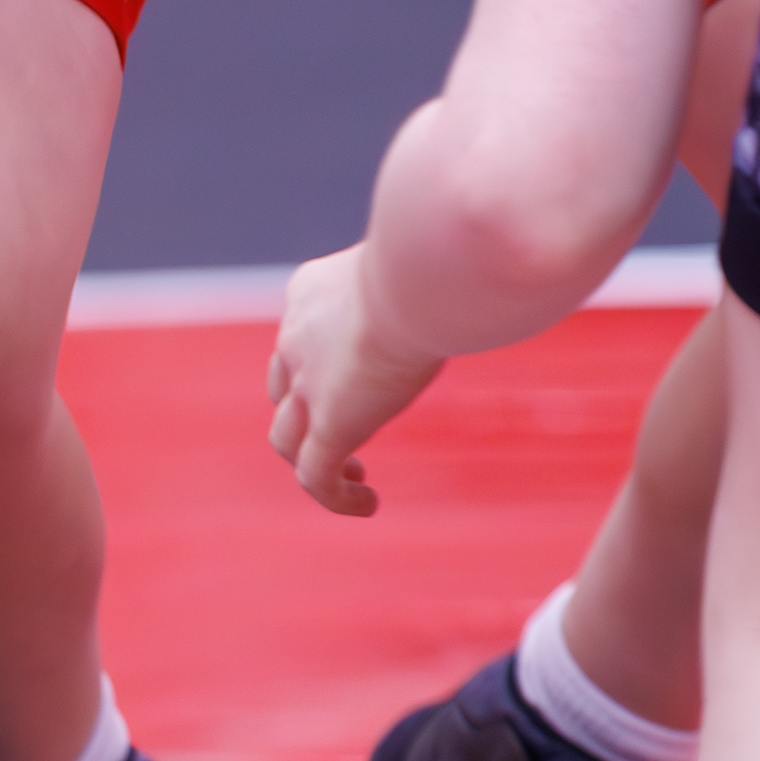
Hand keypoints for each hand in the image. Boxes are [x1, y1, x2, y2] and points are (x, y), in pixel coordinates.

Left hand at [266, 244, 443, 516]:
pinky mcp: (330, 424)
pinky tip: (367, 504)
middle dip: (305, 410)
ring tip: (353, 475)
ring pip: (286, 439)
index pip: (301, 332)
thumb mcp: (418, 259)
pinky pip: (316, 477)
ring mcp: (306, 384)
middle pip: (282, 386)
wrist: (417, 277)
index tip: (363, 374)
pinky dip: (336, 496)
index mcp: (310, 292)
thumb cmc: (434, 256)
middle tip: (348, 424)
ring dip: (310, 460)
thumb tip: (477, 259)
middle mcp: (296, 337)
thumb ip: (428, 270)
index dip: (318, 361)